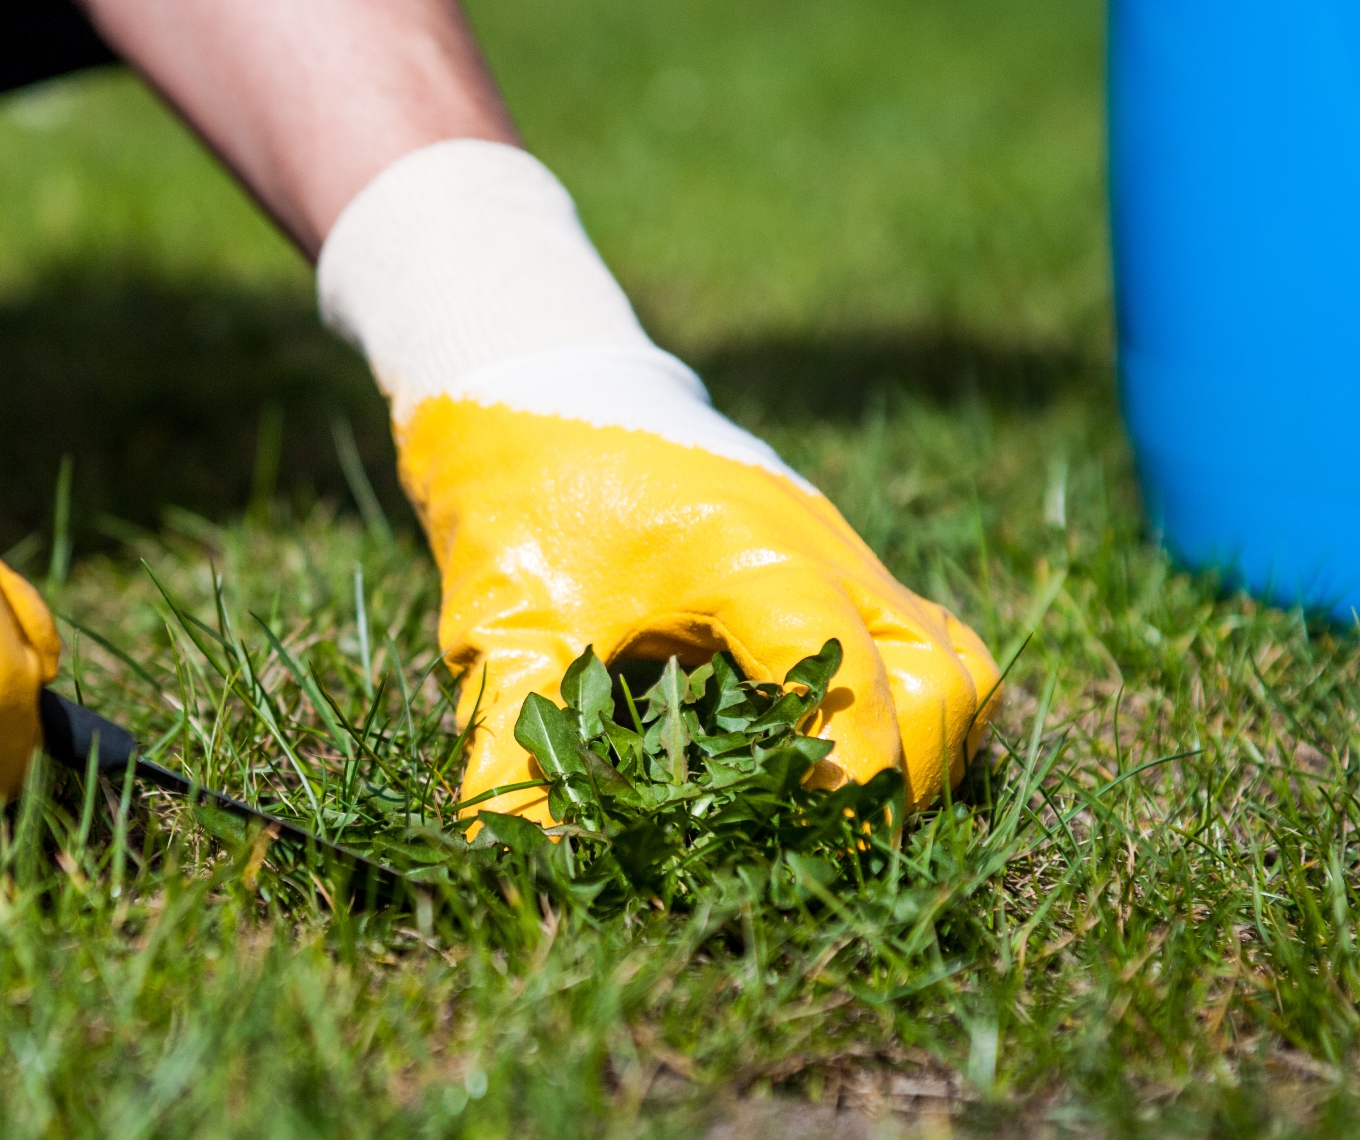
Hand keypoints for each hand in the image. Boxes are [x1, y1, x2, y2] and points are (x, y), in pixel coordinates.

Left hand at [399, 352, 1001, 821]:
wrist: (537, 384)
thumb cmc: (518, 494)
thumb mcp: (502, 618)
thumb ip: (510, 736)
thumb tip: (502, 853)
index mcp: (750, 555)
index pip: (848, 681)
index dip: (849, 779)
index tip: (809, 850)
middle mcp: (823, 547)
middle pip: (941, 678)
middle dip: (902, 778)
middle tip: (824, 848)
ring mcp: (842, 548)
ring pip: (954, 658)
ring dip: (922, 746)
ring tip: (842, 816)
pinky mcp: (837, 558)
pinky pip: (924, 638)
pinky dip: (908, 707)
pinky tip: (838, 761)